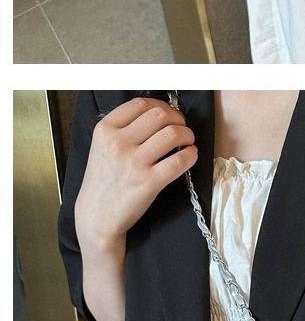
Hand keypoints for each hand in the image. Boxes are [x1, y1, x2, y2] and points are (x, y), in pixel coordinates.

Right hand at [75, 97, 197, 254]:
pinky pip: (179, 160)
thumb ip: (123, 128)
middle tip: (181, 126)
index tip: (167, 113)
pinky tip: (190, 155)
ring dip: (187, 134)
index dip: (161, 105)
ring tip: (187, 140)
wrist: (97, 216)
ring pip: (172, 133)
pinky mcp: (148, 182)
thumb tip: (157, 113)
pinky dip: (191, 154)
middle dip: (177, 117)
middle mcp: (118, 143)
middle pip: (159, 115)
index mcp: (105, 130)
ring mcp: (133, 163)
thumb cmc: (103, 182)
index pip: (140, 104)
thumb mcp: (101, 147)